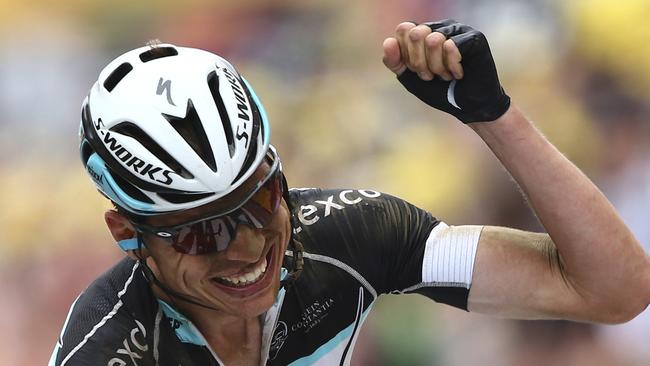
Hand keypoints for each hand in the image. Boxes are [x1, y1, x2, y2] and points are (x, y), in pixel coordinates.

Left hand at [383, 19, 509, 122]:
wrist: (467, 106)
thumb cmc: (440, 90)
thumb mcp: (410, 78)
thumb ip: (395, 61)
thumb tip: (388, 42)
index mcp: (422, 32)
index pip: (403, 30)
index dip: (407, 55)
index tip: (419, 71)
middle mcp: (439, 27)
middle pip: (415, 34)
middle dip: (420, 63)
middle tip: (432, 75)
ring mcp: (457, 30)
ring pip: (433, 40)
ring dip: (437, 67)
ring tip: (446, 75)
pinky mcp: (474, 38)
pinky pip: (451, 46)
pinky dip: (452, 67)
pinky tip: (459, 74)